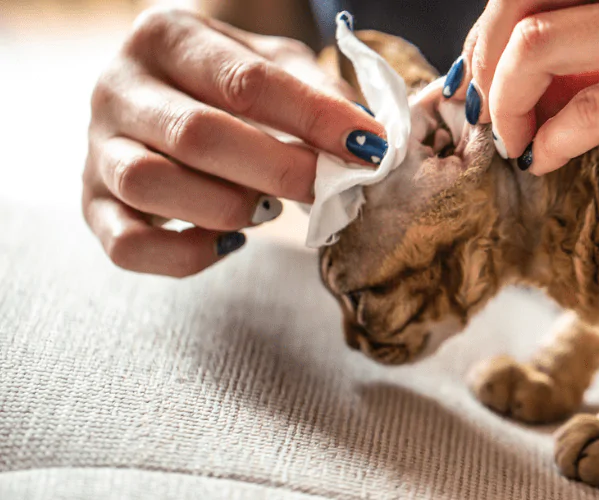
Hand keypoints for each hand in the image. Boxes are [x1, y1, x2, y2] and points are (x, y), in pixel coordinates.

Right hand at [84, 8, 386, 276]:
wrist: (167, 93)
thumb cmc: (229, 80)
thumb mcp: (276, 64)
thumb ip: (319, 94)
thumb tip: (368, 140)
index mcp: (167, 37)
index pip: (244, 80)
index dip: (313, 118)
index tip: (368, 146)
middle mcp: (118, 86)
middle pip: (196, 134)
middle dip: (278, 169)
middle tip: (328, 188)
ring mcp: (98, 147)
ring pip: (150, 184)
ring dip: (227, 206)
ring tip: (268, 208)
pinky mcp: (92, 204)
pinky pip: (128, 244)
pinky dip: (186, 254)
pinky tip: (230, 241)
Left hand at [457, 0, 598, 210]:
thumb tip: (537, 72)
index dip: (493, 29)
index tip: (486, 80)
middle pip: (523, 0)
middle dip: (485, 65)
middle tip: (489, 116)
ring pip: (541, 46)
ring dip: (505, 105)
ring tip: (514, 143)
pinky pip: (592, 108)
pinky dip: (552, 142)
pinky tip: (549, 163)